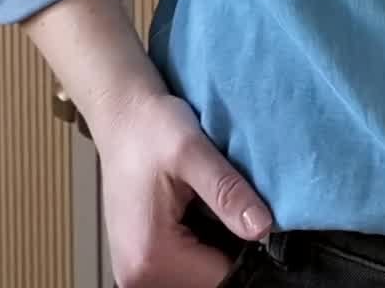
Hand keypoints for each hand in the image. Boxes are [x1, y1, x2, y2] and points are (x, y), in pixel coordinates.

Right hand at [93, 90, 271, 287]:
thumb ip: (227, 191)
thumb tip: (263, 228)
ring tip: (210, 200)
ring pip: (199, 271)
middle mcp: (138, 275)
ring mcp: (136, 270)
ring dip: (215, 241)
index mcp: (151, 257)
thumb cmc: (149, 127)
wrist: (121, 114)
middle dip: (230, 244)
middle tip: (228, 200)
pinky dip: (200, 240)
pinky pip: (185, 263)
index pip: (222, 276)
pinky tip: (198, 207)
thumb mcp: (191, 151)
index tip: (251, 212)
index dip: (248, 248)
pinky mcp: (141, 259)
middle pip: (209, 277)